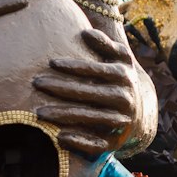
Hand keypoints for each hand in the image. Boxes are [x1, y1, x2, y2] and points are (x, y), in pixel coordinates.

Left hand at [33, 28, 158, 157]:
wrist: (139, 111)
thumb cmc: (120, 78)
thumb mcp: (120, 58)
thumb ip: (105, 43)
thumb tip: (85, 33)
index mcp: (123, 76)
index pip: (96, 70)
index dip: (74, 66)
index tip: (51, 62)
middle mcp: (124, 99)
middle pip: (89, 93)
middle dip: (61, 88)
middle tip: (37, 83)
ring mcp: (120, 121)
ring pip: (90, 118)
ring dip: (64, 116)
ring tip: (39, 112)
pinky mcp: (115, 142)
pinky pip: (97, 144)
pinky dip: (80, 142)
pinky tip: (59, 137)